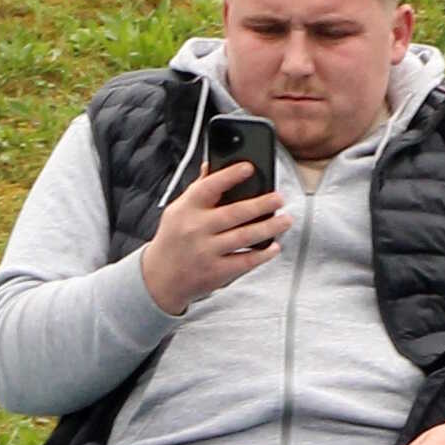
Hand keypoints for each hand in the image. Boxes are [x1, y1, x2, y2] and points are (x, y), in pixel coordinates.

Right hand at [134, 161, 289, 314]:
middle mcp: (196, 229)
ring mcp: (206, 252)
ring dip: (269, 227)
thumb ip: (198, 189)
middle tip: (279, 198)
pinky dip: (262, 254)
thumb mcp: (177, 211)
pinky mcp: (216, 272)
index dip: (230, 175)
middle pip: (235, 213)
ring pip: (244, 237)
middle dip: (261, 204)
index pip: (209, 187)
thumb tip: (212, 164)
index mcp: (186, 210)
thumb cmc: (173, 240)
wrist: (159, 279)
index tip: (249, 168)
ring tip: (285, 220)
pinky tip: (274, 246)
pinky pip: (245, 261)